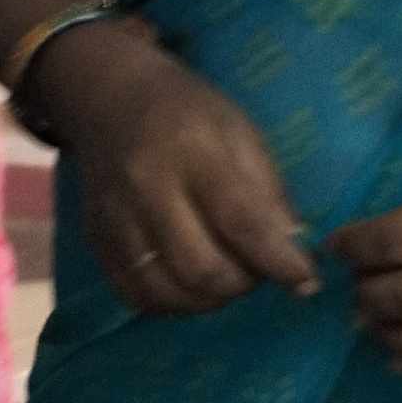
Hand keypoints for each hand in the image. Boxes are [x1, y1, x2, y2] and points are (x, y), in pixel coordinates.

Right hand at [44, 34, 321, 318]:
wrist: (112, 99)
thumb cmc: (190, 113)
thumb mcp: (243, 134)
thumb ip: (270, 195)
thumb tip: (295, 257)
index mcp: (194, 151)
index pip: (241, 222)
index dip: (279, 263)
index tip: (306, 282)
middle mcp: (147, 187)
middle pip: (201, 269)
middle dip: (242, 285)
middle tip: (257, 271)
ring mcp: (114, 218)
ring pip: (167, 292)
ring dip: (209, 301)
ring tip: (227, 278)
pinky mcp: (95, 240)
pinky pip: (136, 295)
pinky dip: (173, 303)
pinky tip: (191, 285)